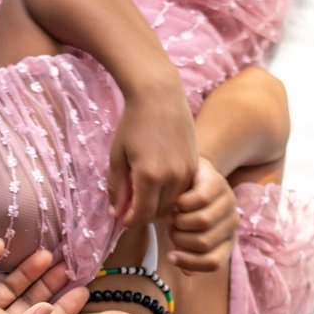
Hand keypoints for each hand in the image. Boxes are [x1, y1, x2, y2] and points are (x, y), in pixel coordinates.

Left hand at [107, 86, 198, 227]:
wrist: (159, 93)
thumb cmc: (133, 122)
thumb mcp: (118, 156)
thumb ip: (117, 188)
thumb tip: (117, 214)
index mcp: (149, 175)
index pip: (141, 215)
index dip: (130, 221)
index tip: (122, 219)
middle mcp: (171, 176)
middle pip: (157, 213)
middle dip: (142, 215)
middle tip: (131, 207)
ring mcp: (187, 171)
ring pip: (172, 204)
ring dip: (158, 206)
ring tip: (144, 196)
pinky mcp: (196, 165)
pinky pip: (183, 191)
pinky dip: (171, 194)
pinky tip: (159, 186)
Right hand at [167, 157, 238, 272]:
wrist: (186, 177)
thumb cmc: (184, 213)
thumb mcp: (185, 236)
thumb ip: (188, 254)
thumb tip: (188, 272)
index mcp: (227, 242)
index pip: (214, 263)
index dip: (189, 263)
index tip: (170, 257)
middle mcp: (232, 222)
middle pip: (203, 243)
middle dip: (180, 238)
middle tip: (172, 228)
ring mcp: (228, 201)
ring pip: (202, 222)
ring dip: (179, 221)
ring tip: (174, 215)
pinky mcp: (218, 182)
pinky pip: (199, 200)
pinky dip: (181, 204)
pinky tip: (177, 202)